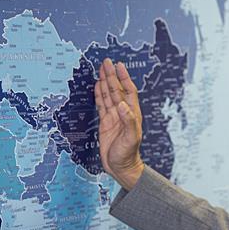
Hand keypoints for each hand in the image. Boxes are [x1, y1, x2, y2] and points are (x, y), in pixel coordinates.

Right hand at [94, 58, 144, 189]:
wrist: (121, 168)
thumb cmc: (128, 154)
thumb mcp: (130, 138)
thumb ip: (128, 120)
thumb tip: (122, 104)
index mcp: (131, 114)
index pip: (128, 91)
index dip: (123, 78)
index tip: (119, 65)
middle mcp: (123, 113)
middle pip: (116, 90)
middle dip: (112, 76)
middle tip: (106, 62)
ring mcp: (114, 117)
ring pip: (108, 96)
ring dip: (105, 82)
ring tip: (101, 70)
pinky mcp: (105, 123)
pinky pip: (101, 105)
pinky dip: (99, 95)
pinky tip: (97, 86)